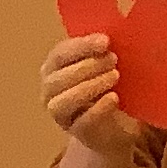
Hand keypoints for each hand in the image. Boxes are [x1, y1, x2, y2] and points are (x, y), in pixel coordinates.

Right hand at [40, 32, 140, 159]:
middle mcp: (50, 92)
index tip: (105, 41)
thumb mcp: (104, 64)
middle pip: (57, 79)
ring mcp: (61, 115)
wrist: (117, 125)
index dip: (81, 47)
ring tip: (115, 76)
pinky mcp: (78, 133)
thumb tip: (112, 34)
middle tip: (113, 59)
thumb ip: (101, 50)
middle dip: (87, 66)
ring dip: (89, 86)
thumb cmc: (107, 85)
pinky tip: (114, 98)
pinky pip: (82, 122)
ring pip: (63, 102)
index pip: (59, 54)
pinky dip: (98, 109)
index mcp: (54, 68)